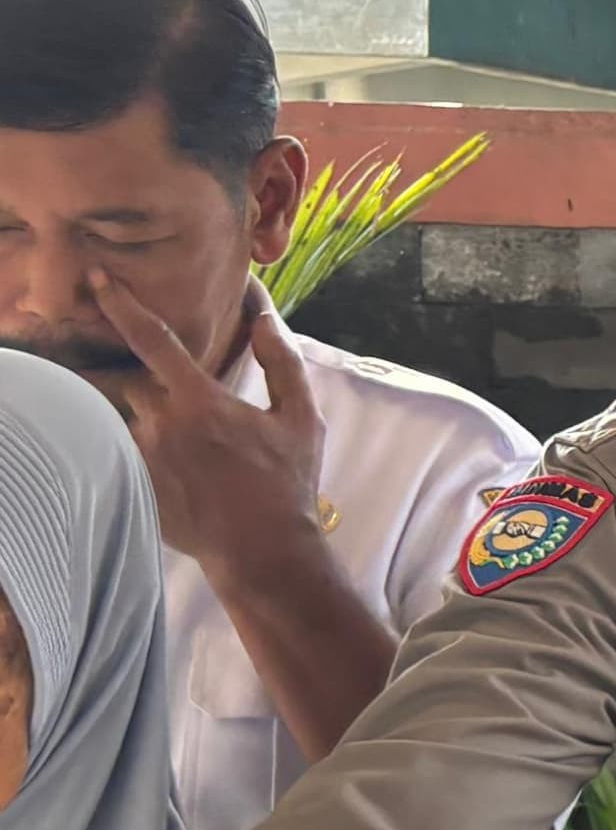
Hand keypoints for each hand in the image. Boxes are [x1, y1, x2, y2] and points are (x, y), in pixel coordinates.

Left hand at [92, 276, 326, 575]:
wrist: (263, 550)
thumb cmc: (287, 483)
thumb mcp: (302, 419)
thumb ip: (282, 362)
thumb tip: (264, 317)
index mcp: (200, 401)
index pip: (151, 340)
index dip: (122, 305)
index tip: (99, 279)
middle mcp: (161, 424)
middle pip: (137, 384)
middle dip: (161, 392)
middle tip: (199, 421)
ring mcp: (142, 457)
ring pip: (135, 422)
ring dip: (160, 430)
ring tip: (198, 460)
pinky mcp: (135, 484)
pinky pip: (131, 455)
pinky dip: (153, 458)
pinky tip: (188, 481)